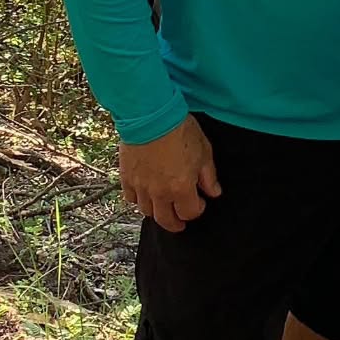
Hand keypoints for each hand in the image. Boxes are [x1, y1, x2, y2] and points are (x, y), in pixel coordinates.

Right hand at [119, 115, 221, 232]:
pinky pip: (130, 198)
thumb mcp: (204, 151)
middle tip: (180, 222)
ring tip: (163, 205)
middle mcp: (159, 193)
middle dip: (175, 224)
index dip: (197, 210)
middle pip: (165, 220)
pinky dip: (138, 199)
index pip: (189, 213)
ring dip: (157, 211)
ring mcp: (140, 186)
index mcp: (181, 188)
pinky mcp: (126, 177)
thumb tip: (213, 192)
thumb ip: (208, 176)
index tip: (200, 202)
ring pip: (146, 211)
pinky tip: (145, 193)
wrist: (150, 115)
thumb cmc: (179, 130)